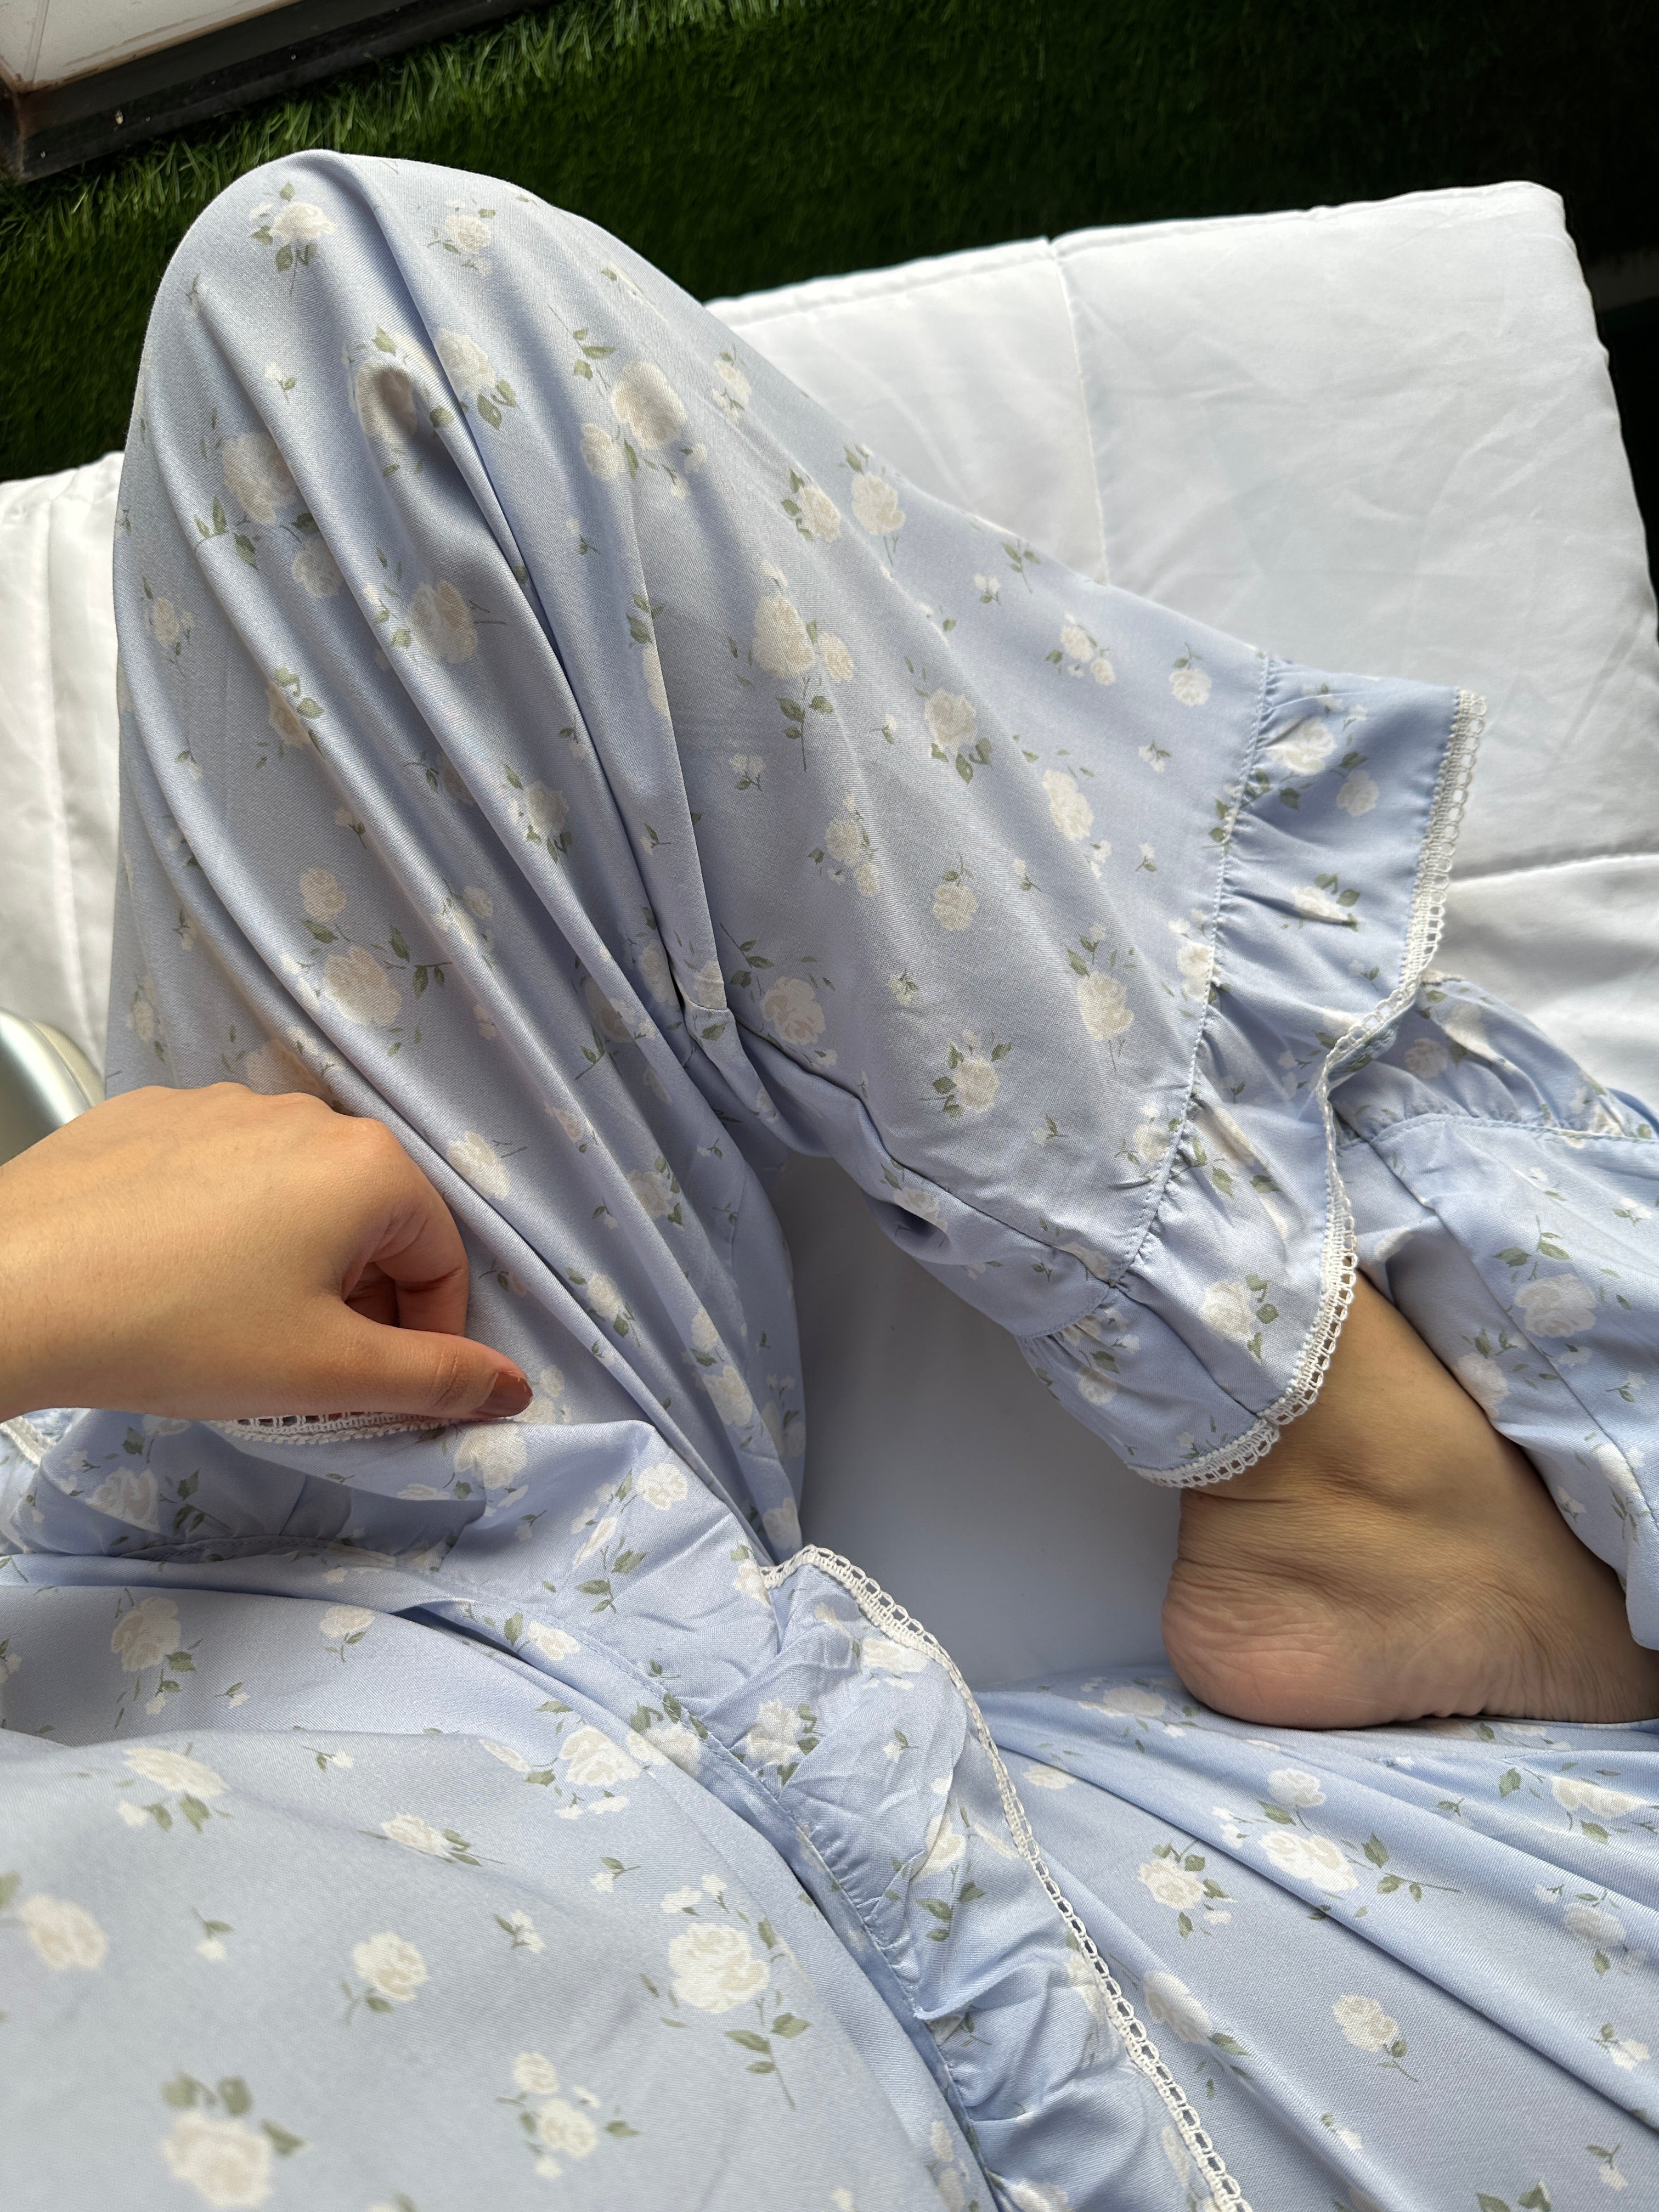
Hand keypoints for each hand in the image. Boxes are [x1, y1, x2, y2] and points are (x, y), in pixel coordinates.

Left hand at [0, 1084, 530, 1425]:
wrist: (10, 1286)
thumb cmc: (181, 1329)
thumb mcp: (327, 1374)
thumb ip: (437, 1381)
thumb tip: (511, 1389)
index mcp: (368, 1168)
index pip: (441, 1262)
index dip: (425, 1338)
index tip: (378, 1391)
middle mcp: (306, 1116)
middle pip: (371, 1223)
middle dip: (357, 1299)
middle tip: (301, 1368)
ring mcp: (221, 1106)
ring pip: (295, 1196)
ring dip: (291, 1261)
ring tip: (229, 1324)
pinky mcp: (148, 1114)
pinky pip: (220, 1174)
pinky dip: (220, 1227)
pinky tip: (171, 1278)